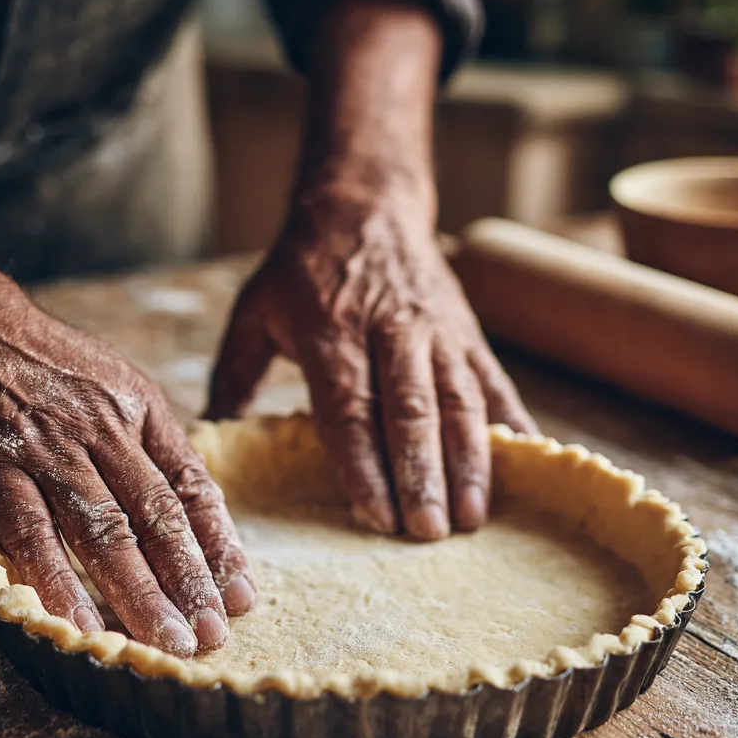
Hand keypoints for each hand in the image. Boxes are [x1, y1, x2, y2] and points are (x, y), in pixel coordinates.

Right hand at [0, 263, 255, 656]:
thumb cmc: (26, 352)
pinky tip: (83, 625)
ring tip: (168, 644)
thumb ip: (136, 436)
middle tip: (215, 635)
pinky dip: (61, 584)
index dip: (220, 544)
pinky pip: (35, 536)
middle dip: (193, 583)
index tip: (240, 590)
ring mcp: (50, 448)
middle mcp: (106, 429)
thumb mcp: (104, 379)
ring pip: (108, 534)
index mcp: (140, 408)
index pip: (193, 486)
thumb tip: (172, 497)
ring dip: (141, 596)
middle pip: (161, 519)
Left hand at [208, 178, 534, 539]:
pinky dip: (511, 424)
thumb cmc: (304, 269)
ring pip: (459, 401)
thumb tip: (214, 434)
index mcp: (331, 332)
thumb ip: (234, 372)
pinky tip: (523, 464)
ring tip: (472, 516)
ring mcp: (436, 333)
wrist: (366, 206)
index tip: (376, 514)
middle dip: (423, 473)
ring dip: (469, 461)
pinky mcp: (467, 334)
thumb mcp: (256, 309)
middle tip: (428, 532)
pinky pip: (494, 383)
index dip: (364, 463)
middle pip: (411, 410)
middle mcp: (390, 332)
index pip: (351, 407)